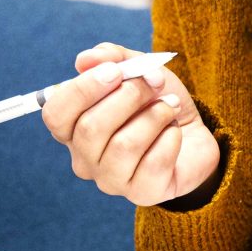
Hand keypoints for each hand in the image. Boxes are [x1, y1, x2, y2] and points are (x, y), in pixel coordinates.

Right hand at [41, 42, 219, 206]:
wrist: (196, 133)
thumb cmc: (157, 102)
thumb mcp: (139, 70)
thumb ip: (113, 58)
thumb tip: (86, 59)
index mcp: (74, 128)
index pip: (55, 113)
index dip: (83, 89)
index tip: (116, 71)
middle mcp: (85, 159)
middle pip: (91, 128)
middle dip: (130, 96)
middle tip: (154, 85)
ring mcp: (111, 180)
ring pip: (124, 145)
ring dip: (155, 115)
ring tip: (170, 107)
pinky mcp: (143, 192)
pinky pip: (155, 161)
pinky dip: (172, 137)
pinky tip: (175, 132)